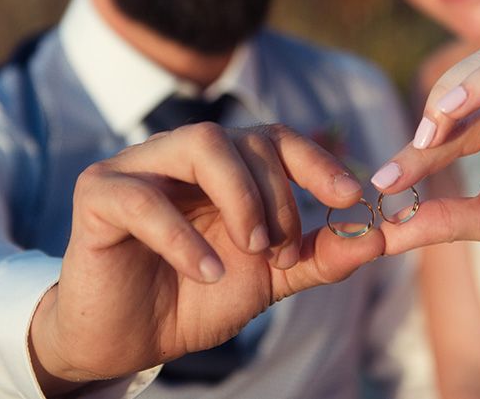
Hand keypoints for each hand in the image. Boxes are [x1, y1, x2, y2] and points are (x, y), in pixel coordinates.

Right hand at [29, 123, 381, 392]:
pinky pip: (144, 199)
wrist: (126, 339)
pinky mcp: (98, 194)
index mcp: (225, 166)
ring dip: (241, 196)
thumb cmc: (194, 297)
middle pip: (246, 140)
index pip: (278, 139)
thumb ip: (319, 255)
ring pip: (201, 143)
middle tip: (280, 252)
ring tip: (253, 250)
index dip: (317, 162)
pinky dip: (182, 236)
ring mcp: (138, 167)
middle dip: (278, 196)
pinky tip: (205, 272)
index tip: (351, 196)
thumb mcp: (268, 278)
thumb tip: (381, 236)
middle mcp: (183, 154)